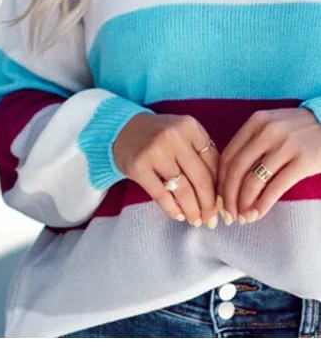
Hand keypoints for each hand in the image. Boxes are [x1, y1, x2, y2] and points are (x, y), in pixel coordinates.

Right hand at [113, 112, 219, 227]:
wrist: (124, 129)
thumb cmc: (161, 136)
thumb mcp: (184, 135)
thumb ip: (201, 156)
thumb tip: (220, 194)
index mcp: (189, 126)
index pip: (213, 163)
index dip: (220, 187)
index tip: (222, 204)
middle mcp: (173, 136)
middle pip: (201, 179)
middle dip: (209, 205)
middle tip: (212, 221)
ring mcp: (154, 151)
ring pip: (182, 190)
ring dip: (192, 211)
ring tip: (196, 220)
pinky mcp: (138, 166)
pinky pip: (161, 195)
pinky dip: (172, 209)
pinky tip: (178, 215)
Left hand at [217, 108, 320, 224]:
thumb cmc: (300, 130)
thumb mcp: (273, 126)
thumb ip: (252, 143)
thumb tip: (229, 179)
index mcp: (256, 122)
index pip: (228, 155)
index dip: (219, 181)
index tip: (217, 199)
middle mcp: (267, 131)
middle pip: (236, 169)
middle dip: (228, 197)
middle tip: (227, 214)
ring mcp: (286, 145)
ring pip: (253, 180)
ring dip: (243, 204)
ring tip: (242, 217)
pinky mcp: (303, 161)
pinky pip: (275, 187)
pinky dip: (262, 204)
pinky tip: (257, 214)